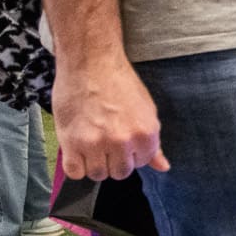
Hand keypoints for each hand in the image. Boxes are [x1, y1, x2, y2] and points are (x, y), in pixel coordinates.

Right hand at [54, 52, 165, 178]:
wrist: (90, 61)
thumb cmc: (117, 81)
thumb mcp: (146, 109)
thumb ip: (153, 143)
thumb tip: (163, 166)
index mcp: (145, 134)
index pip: (141, 163)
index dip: (131, 152)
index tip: (121, 138)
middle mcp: (123, 141)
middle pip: (120, 173)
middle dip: (113, 159)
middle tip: (104, 139)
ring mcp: (96, 143)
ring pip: (98, 174)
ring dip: (93, 162)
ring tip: (90, 141)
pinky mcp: (72, 143)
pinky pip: (75, 172)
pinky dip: (75, 164)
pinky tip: (77, 148)